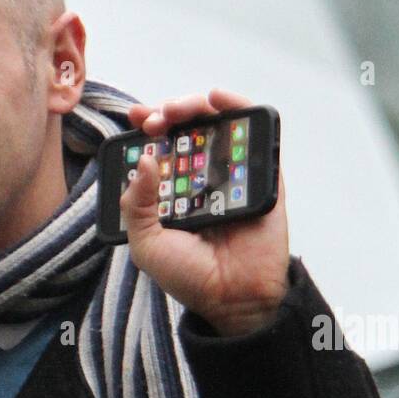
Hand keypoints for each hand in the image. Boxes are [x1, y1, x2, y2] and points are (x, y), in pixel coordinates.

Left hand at [120, 88, 289, 335]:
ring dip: (195, 106)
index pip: (161, 148)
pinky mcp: (262, 175)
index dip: (149, 128)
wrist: (231, 297)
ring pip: (217, 124)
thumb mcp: (146, 243)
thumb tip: (144, 160)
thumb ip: (136, 204)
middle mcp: (202, 178)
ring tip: (178, 110)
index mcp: (174, 191)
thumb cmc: (188, 276)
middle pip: (187, 129)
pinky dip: (239, 110)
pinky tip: (218, 100)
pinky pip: (255, 135)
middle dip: (169, 114)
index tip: (136, 118)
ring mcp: (233, 174)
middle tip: (155, 119)